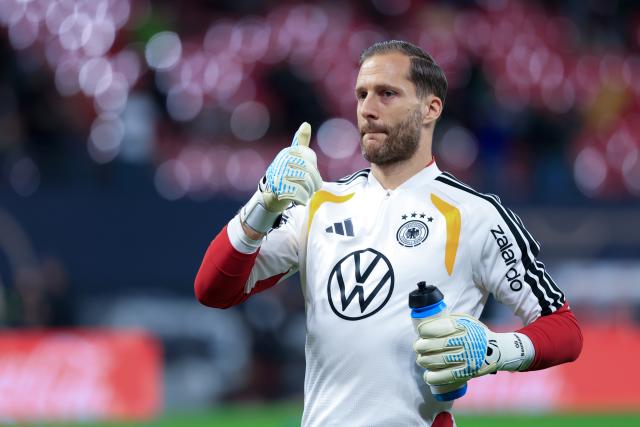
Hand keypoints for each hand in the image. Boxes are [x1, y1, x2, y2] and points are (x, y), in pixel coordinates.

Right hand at [240, 122, 321, 234]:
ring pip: (305, 183)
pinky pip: (299, 193)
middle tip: (312, 188)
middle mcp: (283, 161)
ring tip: (305, 194)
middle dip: (314, 183)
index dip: (314, 170)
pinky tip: (301, 200)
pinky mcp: (278, 188)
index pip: (310, 159)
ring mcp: (279, 174)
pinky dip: (303, 199)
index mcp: (288, 153)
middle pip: (309, 172)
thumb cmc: (286, 173)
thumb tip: (306, 124)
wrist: (271, 194)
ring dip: (309, 192)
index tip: (311, 175)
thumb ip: (300, 142)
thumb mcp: (294, 156)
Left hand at [413, 313, 533, 386]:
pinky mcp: (467, 372)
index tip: (420, 332)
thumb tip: (427, 323)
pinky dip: (433, 377)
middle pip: (432, 345)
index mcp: (462, 327)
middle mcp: (463, 342)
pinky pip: (446, 376)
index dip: (424, 330)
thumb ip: (449, 320)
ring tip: (422, 359)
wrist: (498, 351)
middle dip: (420, 346)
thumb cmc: (476, 333)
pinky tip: (427, 375)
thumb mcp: (466, 320)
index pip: (436, 328)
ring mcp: (465, 358)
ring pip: (436, 361)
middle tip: (418, 347)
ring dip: (424, 361)